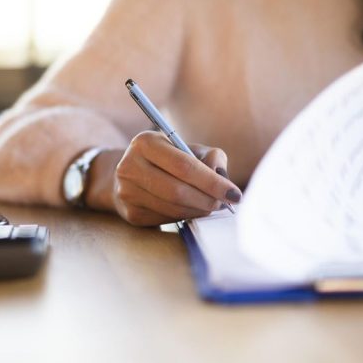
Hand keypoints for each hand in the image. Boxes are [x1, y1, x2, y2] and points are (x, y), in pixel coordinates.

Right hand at [110, 131, 241, 225]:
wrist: (130, 175)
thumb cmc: (168, 160)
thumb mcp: (188, 148)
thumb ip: (211, 156)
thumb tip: (222, 177)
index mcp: (145, 142)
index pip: (184, 166)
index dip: (212, 182)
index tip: (235, 194)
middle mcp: (129, 166)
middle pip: (177, 191)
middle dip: (207, 200)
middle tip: (225, 204)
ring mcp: (127, 192)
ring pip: (173, 208)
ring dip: (198, 210)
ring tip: (211, 206)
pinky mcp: (130, 213)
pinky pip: (166, 219)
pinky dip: (185, 217)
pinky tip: (193, 210)